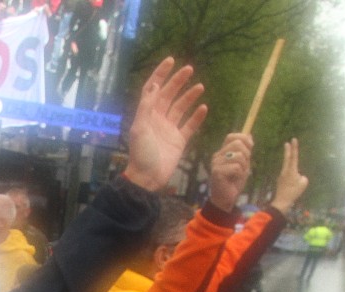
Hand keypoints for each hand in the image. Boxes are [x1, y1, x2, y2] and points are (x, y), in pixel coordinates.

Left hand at [124, 58, 207, 191]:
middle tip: (189, 69)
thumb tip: (154, 85)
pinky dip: (196, 117)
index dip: (160, 74)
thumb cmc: (141, 153)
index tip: (170, 61)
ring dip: (189, 96)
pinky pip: (190, 125)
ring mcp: (169, 129)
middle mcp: (158, 119)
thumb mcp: (140, 128)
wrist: (148, 178)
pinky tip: (204, 107)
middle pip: (168, 95)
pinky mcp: (179, 140)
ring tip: (200, 86)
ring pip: (180, 108)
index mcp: (146, 114)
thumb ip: (147, 106)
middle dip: (177, 81)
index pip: (153, 89)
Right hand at [207, 133, 252, 211]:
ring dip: (243, 166)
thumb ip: (245, 150)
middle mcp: (217, 156)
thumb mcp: (243, 163)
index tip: (250, 148)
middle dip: (246, 154)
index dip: (243, 139)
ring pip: (238, 156)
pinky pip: (236, 167)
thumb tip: (249, 135)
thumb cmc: (234, 182)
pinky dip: (240, 174)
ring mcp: (216, 163)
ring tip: (238, 175)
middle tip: (243, 166)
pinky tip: (234, 180)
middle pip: (237, 144)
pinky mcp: (217, 172)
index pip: (231, 136)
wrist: (226, 199)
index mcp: (222, 152)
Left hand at [271, 138, 308, 212]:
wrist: (282, 201)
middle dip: (288, 150)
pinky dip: (291, 175)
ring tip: (294, 176)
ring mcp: (282, 175)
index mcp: (291, 170)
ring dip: (291, 165)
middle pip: (287, 158)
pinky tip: (292, 185)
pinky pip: (288, 175)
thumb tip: (299, 175)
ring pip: (288, 167)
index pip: (293, 157)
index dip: (294, 148)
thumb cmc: (294, 192)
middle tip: (288, 142)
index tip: (293, 140)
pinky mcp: (281, 179)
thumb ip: (302, 176)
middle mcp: (285, 171)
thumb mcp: (303, 183)